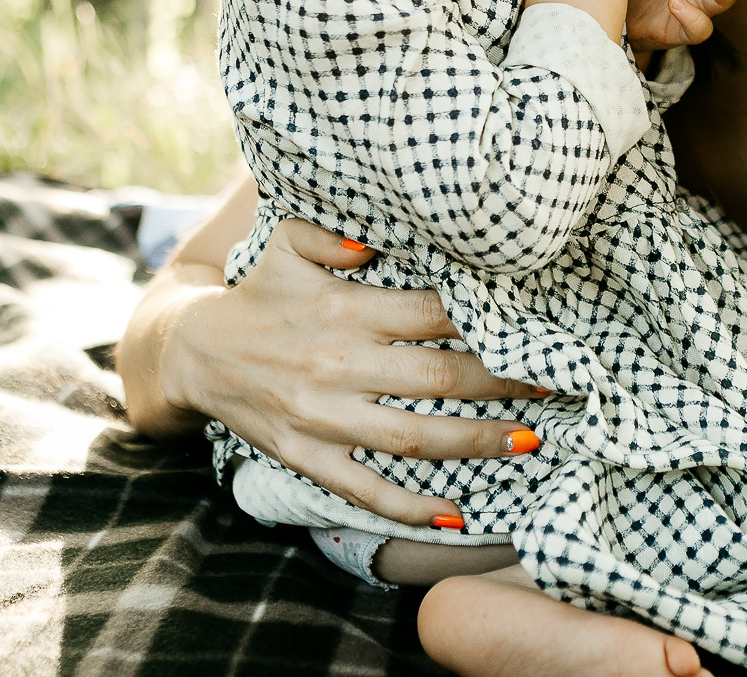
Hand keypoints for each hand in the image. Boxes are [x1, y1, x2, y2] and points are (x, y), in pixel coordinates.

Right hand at [160, 218, 540, 527]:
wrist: (195, 352)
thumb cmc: (261, 293)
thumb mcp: (288, 244)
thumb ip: (334, 232)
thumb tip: (376, 239)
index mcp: (344, 310)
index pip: (431, 314)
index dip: (486, 321)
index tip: (532, 327)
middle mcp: (338, 365)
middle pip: (437, 379)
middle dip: (501, 384)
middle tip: (552, 386)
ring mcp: (322, 417)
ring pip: (412, 438)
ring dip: (475, 443)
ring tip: (528, 441)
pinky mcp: (306, 457)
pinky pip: (364, 489)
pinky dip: (409, 507)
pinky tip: (454, 514)